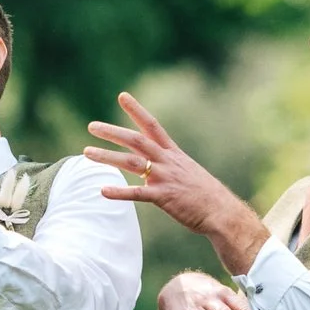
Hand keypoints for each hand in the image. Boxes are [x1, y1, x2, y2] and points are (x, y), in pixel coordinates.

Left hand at [84, 92, 269, 274]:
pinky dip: (119, 191)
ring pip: (132, 163)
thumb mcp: (187, 172)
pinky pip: (138, 193)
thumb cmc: (205, 195)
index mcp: (173, 154)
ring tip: (86, 153)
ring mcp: (165, 178)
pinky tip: (102, 191)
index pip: (152, 125)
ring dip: (107, 156)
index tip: (122, 96)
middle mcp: (167, 161)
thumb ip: (168, 167)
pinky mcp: (164, 197)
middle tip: (91, 126)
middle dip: (113, 132)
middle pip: (136, 140)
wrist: (223, 213)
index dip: (137, 110)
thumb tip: (153, 167)